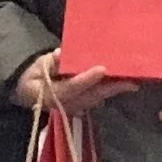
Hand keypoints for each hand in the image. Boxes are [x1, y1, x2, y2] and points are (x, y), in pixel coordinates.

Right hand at [14, 50, 134, 118]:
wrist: (29, 91)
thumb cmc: (36, 74)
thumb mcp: (39, 64)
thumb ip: (50, 62)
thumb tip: (60, 54)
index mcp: (52, 93)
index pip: (72, 86)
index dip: (87, 78)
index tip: (102, 69)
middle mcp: (65, 104)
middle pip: (90, 96)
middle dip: (110, 88)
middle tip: (131, 82)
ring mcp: (73, 108)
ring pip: (95, 100)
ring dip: (113, 92)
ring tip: (132, 83)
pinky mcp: (79, 107)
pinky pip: (95, 101)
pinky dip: (108, 93)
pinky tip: (122, 85)